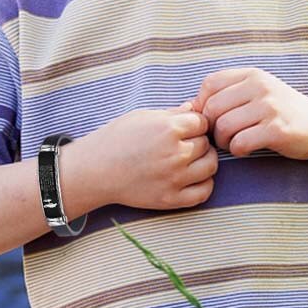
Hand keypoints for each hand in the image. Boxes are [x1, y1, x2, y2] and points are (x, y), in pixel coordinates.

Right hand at [77, 105, 216, 210]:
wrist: (97, 169)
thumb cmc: (118, 138)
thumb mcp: (142, 116)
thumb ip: (172, 113)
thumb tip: (194, 108)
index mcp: (168, 129)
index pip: (202, 122)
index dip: (195, 123)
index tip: (185, 126)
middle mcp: (175, 154)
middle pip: (206, 143)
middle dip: (198, 140)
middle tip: (184, 142)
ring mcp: (175, 178)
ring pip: (210, 166)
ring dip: (204, 160)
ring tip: (190, 158)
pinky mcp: (172, 199)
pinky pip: (204, 192)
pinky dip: (204, 183)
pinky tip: (193, 177)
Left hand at [193, 68, 307, 159]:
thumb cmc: (278, 111)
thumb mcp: (255, 92)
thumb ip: (226, 94)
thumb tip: (188, 106)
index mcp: (251, 75)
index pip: (210, 83)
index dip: (202, 103)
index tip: (208, 118)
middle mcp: (260, 87)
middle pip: (213, 107)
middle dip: (210, 126)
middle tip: (218, 136)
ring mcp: (270, 107)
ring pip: (224, 126)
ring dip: (222, 141)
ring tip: (231, 144)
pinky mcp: (278, 130)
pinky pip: (241, 142)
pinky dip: (237, 150)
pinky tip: (244, 150)